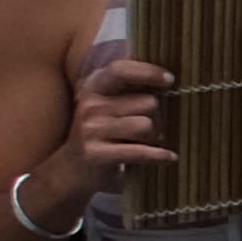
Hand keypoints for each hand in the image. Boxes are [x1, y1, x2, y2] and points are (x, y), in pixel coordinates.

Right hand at [63, 52, 174, 187]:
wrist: (71, 170)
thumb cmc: (102, 134)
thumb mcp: (108, 107)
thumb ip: (130, 90)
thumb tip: (168, 78)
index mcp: (93, 88)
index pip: (121, 70)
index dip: (148, 72)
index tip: (170, 80)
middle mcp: (89, 105)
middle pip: (148, 102)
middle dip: (158, 117)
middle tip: (152, 129)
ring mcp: (91, 129)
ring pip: (146, 125)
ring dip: (155, 137)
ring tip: (146, 143)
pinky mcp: (96, 153)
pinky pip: (140, 151)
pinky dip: (159, 155)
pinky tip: (169, 157)